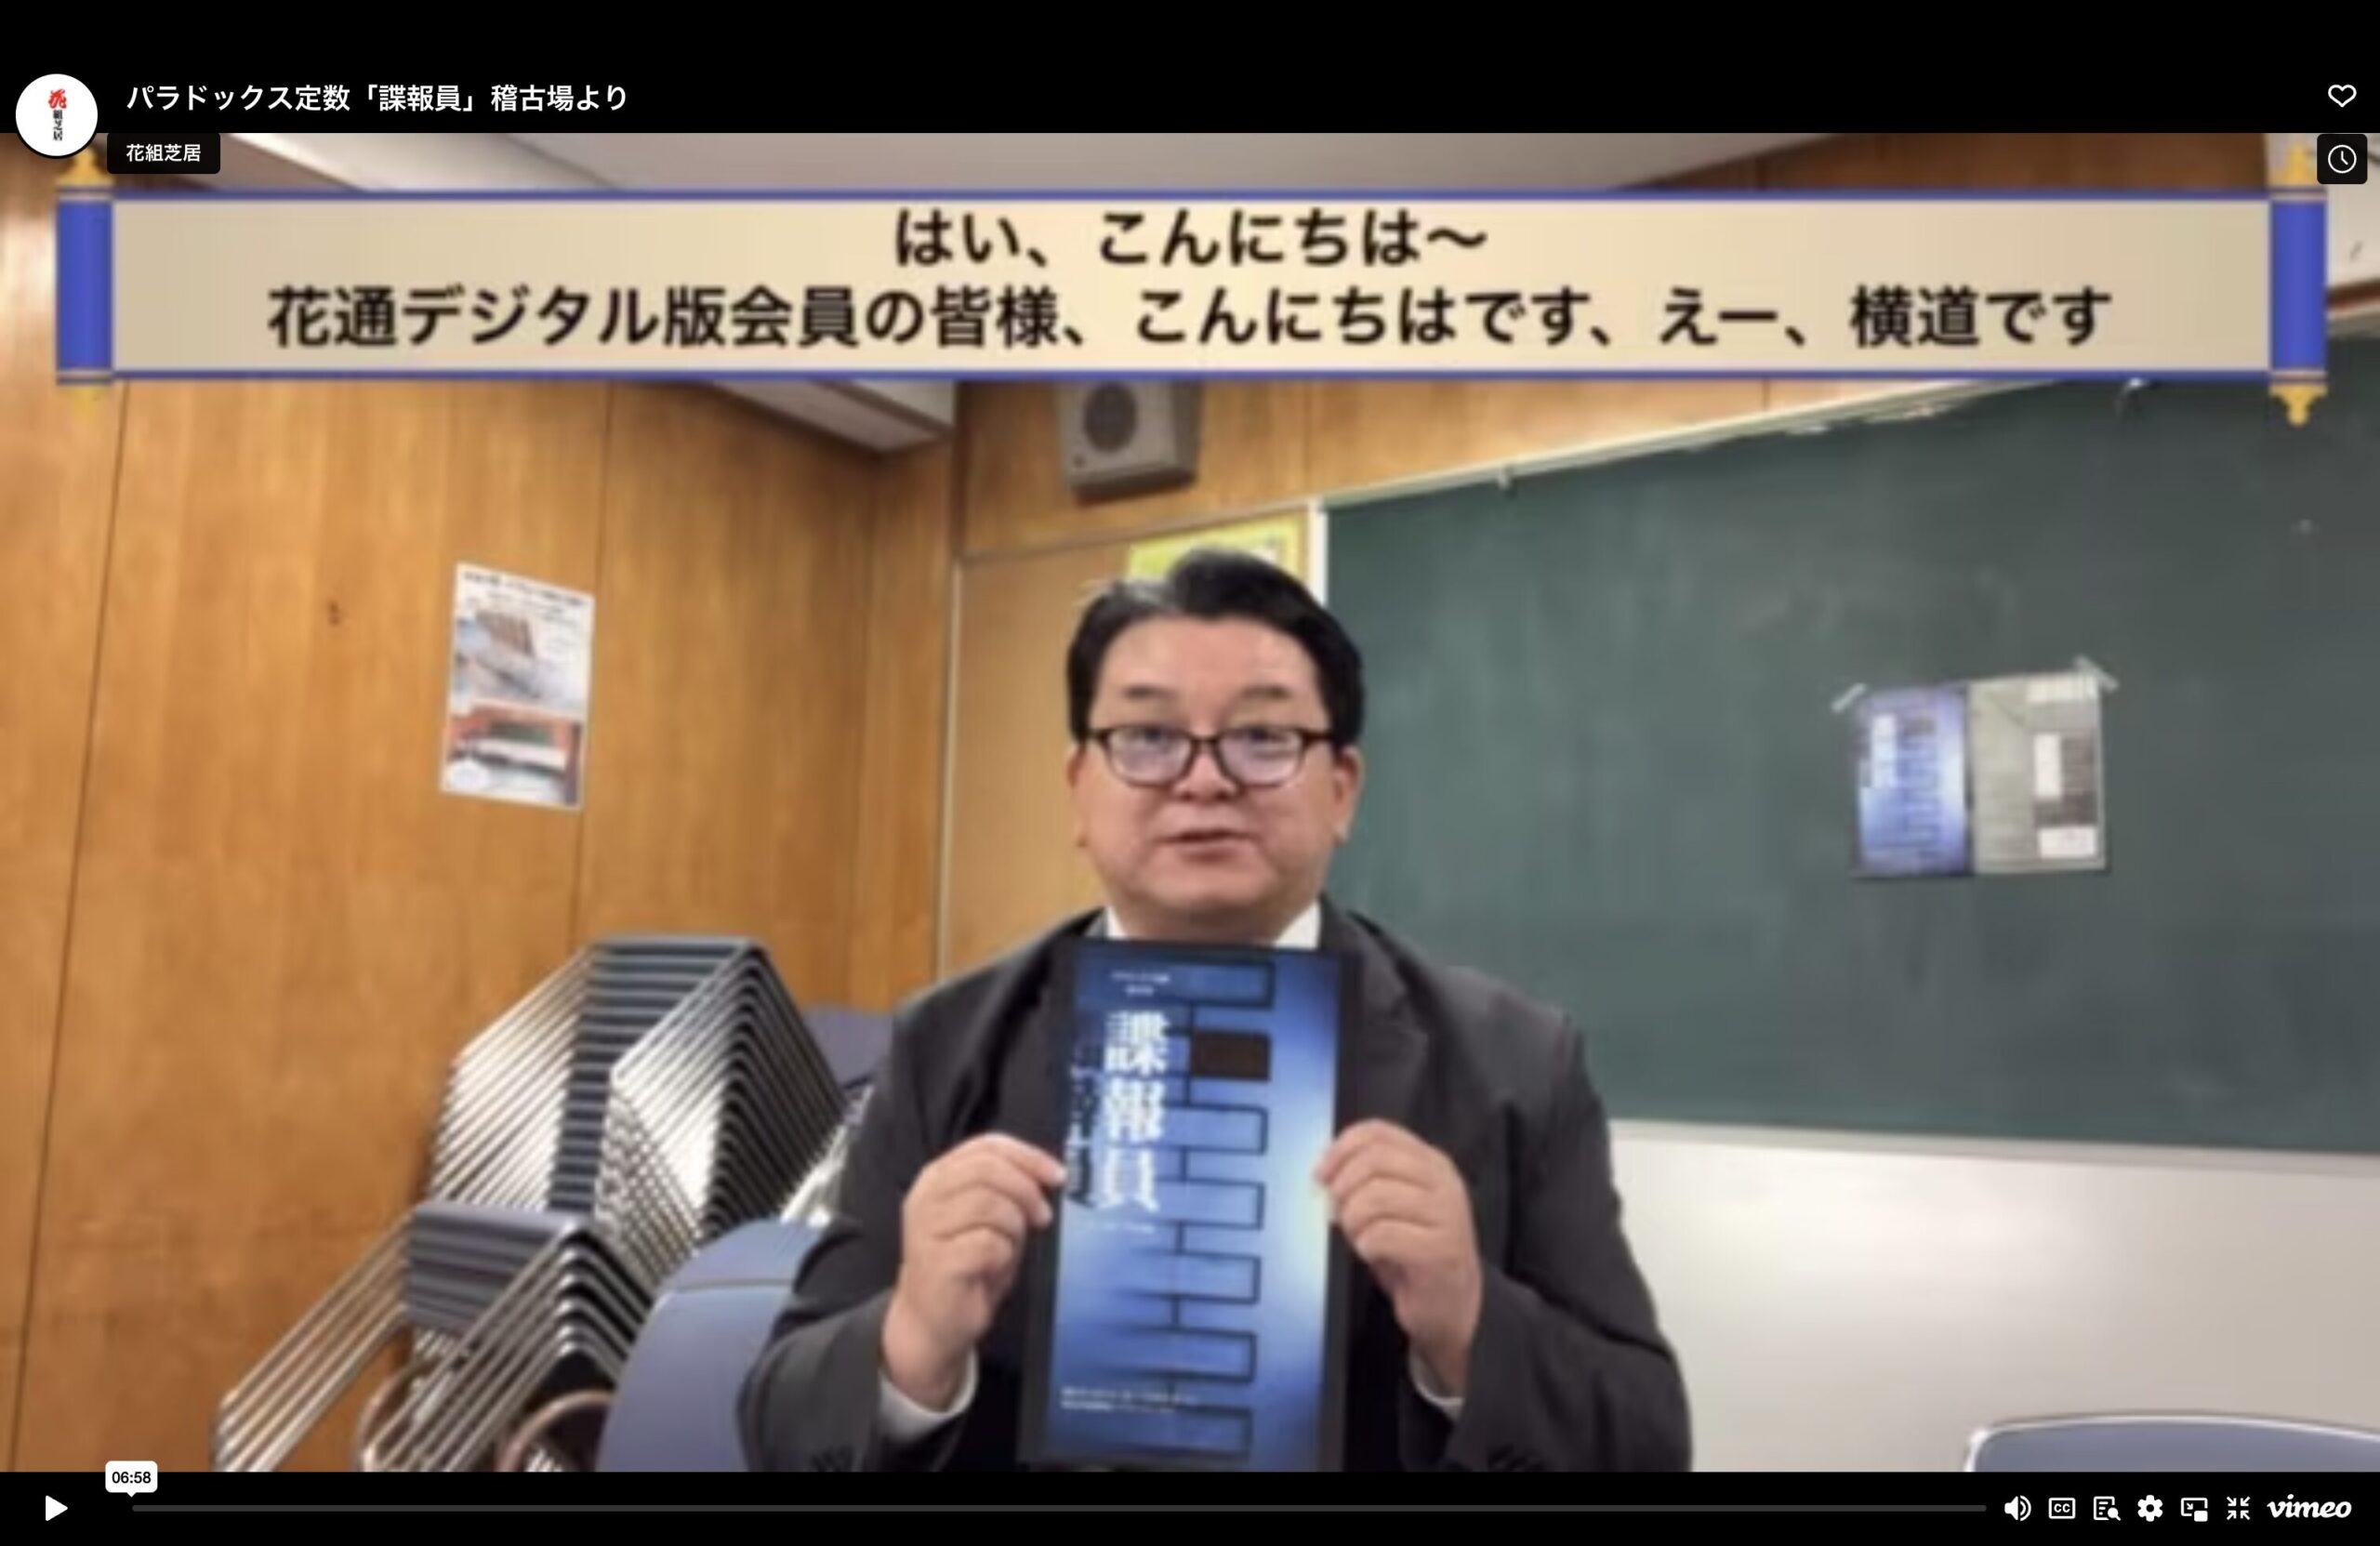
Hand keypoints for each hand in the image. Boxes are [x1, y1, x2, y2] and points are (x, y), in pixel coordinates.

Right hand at [882, 1134, 1064, 1408]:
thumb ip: (1007, 1190)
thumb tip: (1047, 1175)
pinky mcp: (936, 1261)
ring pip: (989, 1204)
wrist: (933, 1323)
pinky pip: (988, 1244)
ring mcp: (926, 1228)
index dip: (1027, 1156)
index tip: (1057, 1176)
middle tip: (1042, 1217)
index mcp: (938, 1177)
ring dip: (1013, 1228)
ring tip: (1008, 1248)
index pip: (986, 1146)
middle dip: (1026, 1191)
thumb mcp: (989, 1218)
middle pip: (988, 1169)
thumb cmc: (966, 1266)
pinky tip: (993, 1269)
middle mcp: (926, 1196)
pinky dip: (1003, 1256)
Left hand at [1316, 1120, 1483, 1398]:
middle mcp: (1443, 1183)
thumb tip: (1324, 1171)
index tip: (1321, 1176)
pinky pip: (1381, 1235)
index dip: (1340, 1149)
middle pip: (1373, 1161)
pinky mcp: (1441, 1251)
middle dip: (1342, 1189)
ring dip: (1353, 1222)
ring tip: (1361, 1238)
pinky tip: (1374, 1255)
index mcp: (1430, 1163)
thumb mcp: (1393, 1204)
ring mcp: (1447, 1216)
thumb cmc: (1413, 1252)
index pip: (1378, 1132)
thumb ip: (1367, 1179)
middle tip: (1338, 1216)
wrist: (1452, 1304)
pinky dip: (1365, 1247)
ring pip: (1373, 1198)